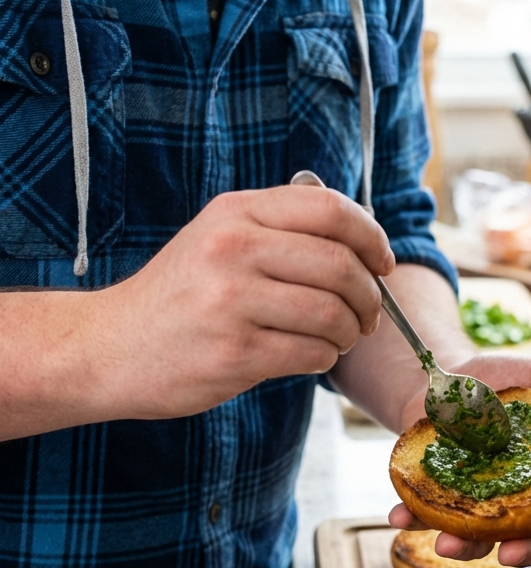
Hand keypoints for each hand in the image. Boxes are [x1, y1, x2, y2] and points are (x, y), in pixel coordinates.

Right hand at [93, 185, 393, 418]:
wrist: (110, 347)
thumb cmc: (178, 298)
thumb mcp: (218, 240)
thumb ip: (279, 231)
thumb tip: (361, 242)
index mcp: (236, 214)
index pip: (330, 210)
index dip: (371, 237)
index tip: (382, 263)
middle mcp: (234, 249)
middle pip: (341, 265)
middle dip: (369, 296)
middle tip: (368, 315)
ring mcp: (232, 301)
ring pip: (332, 313)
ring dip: (349, 332)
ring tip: (338, 338)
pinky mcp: (234, 352)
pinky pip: (311, 352)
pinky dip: (324, 357)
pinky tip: (310, 356)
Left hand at [389, 352, 530, 567]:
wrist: (442, 375)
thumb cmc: (503, 379)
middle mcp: (522, 499)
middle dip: (526, 551)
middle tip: (511, 554)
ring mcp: (480, 504)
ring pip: (481, 539)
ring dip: (465, 549)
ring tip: (446, 543)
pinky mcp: (439, 499)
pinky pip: (427, 517)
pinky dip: (413, 519)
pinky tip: (399, 516)